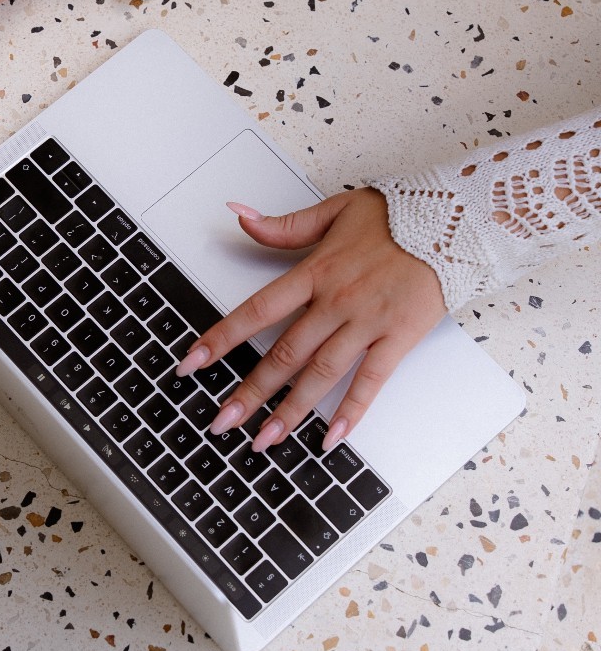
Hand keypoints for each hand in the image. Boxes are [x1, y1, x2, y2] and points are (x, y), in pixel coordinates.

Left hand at [175, 189, 444, 452]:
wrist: (458, 220)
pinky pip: (372, 380)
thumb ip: (283, 225)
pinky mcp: (400, 337)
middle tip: (222, 421)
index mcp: (315, 272)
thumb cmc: (397, 217)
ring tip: (265, 440)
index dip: (221, 338)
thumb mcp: (333, 210)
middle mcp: (336, 301)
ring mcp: (368, 322)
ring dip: (291, 410)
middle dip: (249, 391)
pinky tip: (331, 438)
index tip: (191, 363)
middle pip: (284, 353)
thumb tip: (238, 215)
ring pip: (321, 373)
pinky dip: (351, 410)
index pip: (256, 310)